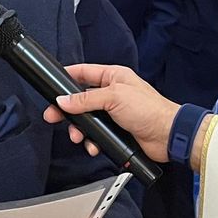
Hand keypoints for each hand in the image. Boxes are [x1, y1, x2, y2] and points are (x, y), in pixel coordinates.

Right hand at [44, 64, 179, 163]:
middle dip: (68, 111)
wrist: (166, 135)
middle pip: (80, 99)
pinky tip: (94, 146)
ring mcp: (113, 113)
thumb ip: (85, 100)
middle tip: (53, 117)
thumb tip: (63, 100)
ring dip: (80, 130)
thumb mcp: (113, 98)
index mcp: (113, 77)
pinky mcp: (116, 130)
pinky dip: (92, 141)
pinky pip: (96, 135)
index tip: (51, 84)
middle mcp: (112, 93)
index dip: (66, 77)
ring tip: (79, 137)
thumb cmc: (149, 110)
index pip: (84, 72)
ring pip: (87, 120)